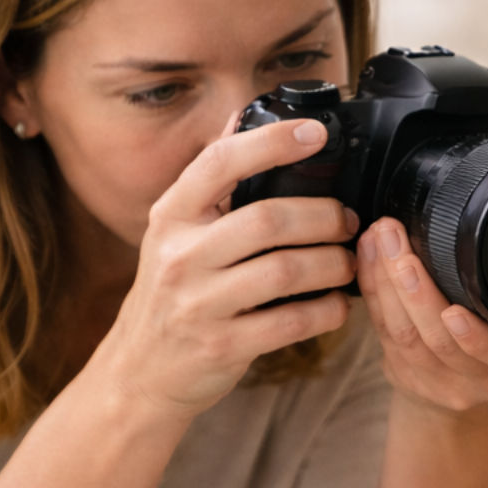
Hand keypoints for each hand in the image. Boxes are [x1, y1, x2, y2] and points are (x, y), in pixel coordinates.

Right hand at [87, 117, 358, 427]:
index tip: (315, 134)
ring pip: (285, 271)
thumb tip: (240, 115)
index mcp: (171, 216)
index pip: (220, 162)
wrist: (139, 371)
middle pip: (268, 219)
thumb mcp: (174, 231)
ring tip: (348, 262)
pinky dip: (325, 311)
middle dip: (323, 216)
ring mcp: (198, 303)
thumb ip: (211, 181)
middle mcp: (179, 255)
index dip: (271, 142)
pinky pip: (290, 323)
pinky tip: (337, 305)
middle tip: (348, 221)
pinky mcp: (221, 346)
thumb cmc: (171, 292)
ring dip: (332, 263)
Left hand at [355, 217, 487, 413]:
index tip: (453, 311)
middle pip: (438, 341)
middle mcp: (477, 378)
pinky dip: (373, 290)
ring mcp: (436, 381)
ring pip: (404, 335)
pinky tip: (367, 255)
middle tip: (398, 245)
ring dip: (386, 284)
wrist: (476, 383)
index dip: (474, 337)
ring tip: (379, 240)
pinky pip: (382, 330)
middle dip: (415, 291)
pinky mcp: (404, 374)